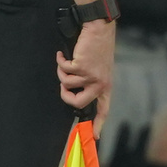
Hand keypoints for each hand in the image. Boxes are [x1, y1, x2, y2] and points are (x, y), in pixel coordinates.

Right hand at [56, 20, 115, 138]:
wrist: (99, 29)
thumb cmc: (99, 48)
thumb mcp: (101, 68)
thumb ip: (93, 82)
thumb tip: (78, 93)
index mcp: (106, 85)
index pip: (104, 109)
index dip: (98, 124)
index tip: (94, 137)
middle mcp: (99, 83)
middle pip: (77, 102)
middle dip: (65, 96)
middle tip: (63, 87)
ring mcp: (90, 75)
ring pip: (66, 84)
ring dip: (62, 72)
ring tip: (66, 62)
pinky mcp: (81, 66)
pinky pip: (63, 70)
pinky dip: (60, 61)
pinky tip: (62, 55)